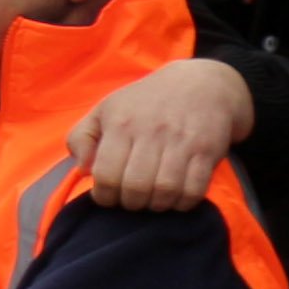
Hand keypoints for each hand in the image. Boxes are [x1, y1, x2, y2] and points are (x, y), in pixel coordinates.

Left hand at [70, 55, 254, 209]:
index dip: (104, 196)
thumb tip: (82, 169)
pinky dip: (183, 202)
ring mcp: (181, 142)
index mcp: (121, 123)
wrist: (201, 84)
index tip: (107, 196)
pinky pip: (194, 190)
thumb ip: (82, 138)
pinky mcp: (206, 151)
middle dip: (130, 203)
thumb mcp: (105, 109)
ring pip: (165, 191)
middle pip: (135, 187)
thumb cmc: (145, 102)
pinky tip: (175, 196)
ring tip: (152, 199)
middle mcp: (151, 132)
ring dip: (156, 205)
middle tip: (131, 200)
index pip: (106, 174)